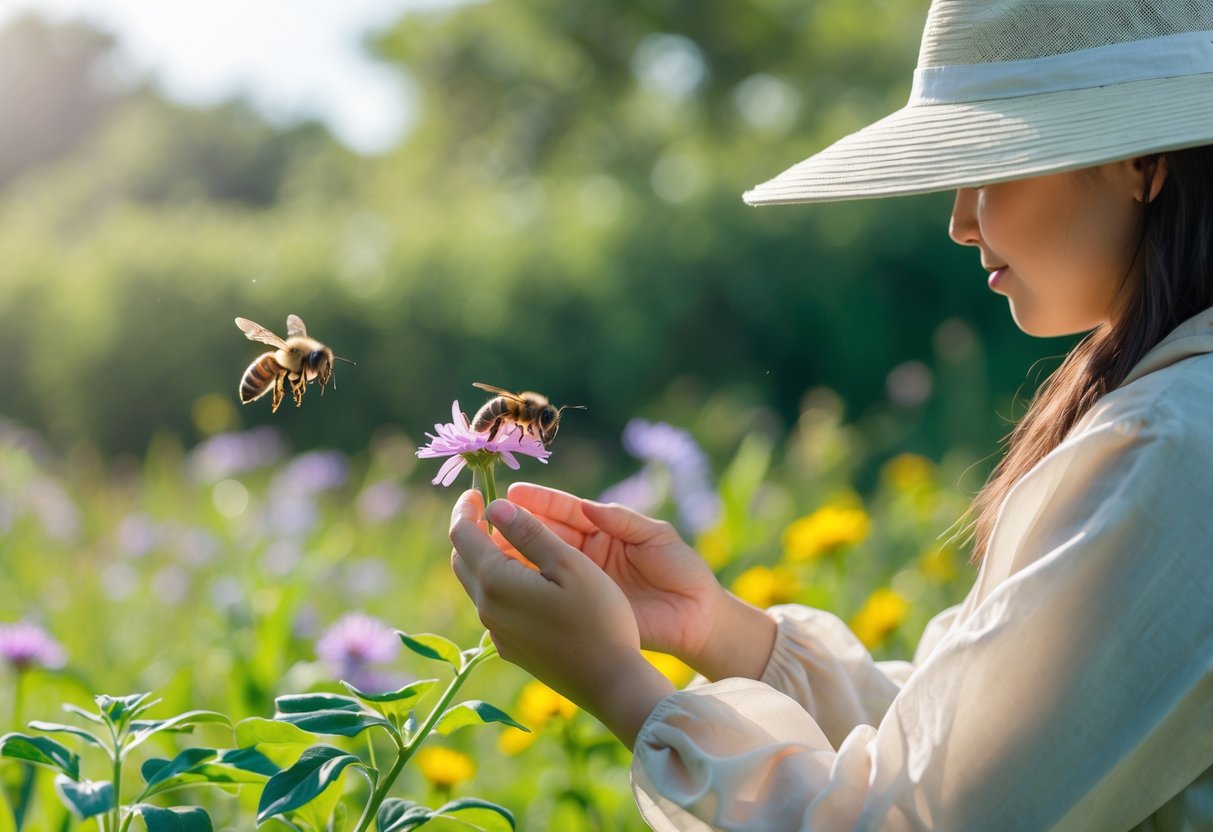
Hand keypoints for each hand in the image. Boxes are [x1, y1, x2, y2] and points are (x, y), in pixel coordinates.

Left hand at [449, 490, 673, 746]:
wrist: (610, 682)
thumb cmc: (598, 617)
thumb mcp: (569, 564)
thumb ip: (529, 532)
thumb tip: (496, 507)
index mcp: (496, 582)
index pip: (462, 534)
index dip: (467, 508)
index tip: (477, 492)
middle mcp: (487, 609)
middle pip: (462, 560)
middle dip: (470, 532)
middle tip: (489, 512)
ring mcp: (497, 633)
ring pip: (477, 585)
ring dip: (485, 558)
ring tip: (510, 541)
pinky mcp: (512, 649)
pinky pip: (493, 606)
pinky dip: (498, 583)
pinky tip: (525, 579)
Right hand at [505, 483, 776, 681]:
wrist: (699, 618)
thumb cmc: (683, 571)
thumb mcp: (656, 538)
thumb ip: (622, 521)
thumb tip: (585, 505)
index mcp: (603, 530)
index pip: (565, 511)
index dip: (539, 502)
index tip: (512, 494)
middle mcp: (586, 553)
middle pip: (545, 535)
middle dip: (516, 526)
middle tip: (487, 519)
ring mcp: (582, 581)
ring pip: (540, 565)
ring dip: (513, 556)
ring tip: (487, 547)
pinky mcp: (583, 608)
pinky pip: (549, 596)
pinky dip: (527, 589)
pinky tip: (506, 583)